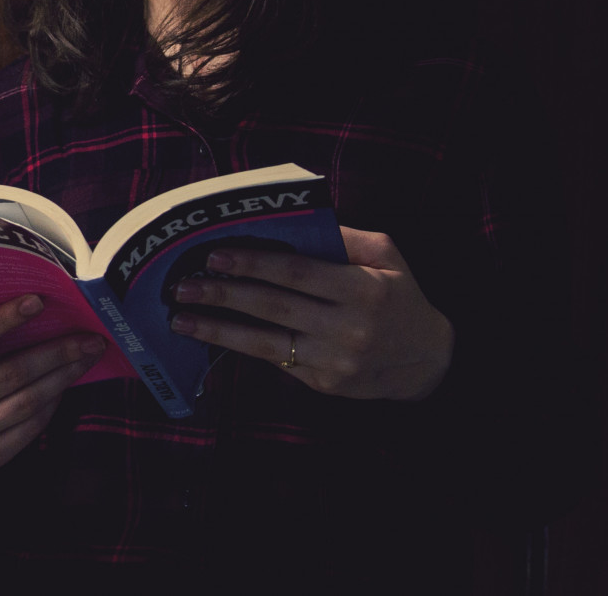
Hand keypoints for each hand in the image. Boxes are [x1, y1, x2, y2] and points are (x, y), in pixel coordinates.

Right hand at [0, 294, 106, 467]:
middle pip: (13, 372)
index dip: (4, 319)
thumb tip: (36, 307)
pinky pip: (33, 424)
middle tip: (89, 338)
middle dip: (57, 352)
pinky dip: (54, 401)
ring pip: (29, 400)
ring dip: (64, 375)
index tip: (38, 302)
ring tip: (87, 358)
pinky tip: (66, 384)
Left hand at [169, 226, 453, 400]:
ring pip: (266, 343)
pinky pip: (275, 360)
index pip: (297, 273)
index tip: (215, 255)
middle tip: (184, 285)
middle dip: (224, 294)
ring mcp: (334, 361)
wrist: (426, 360)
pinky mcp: (323, 383)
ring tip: (181, 319)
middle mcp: (348, 328)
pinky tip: (211, 334)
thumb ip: (342, 237)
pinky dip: (239, 346)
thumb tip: (290, 224)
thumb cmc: (399, 296)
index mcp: (364, 290)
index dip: (254, 263)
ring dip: (218, 330)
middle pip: (274, 308)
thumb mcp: (385, 256)